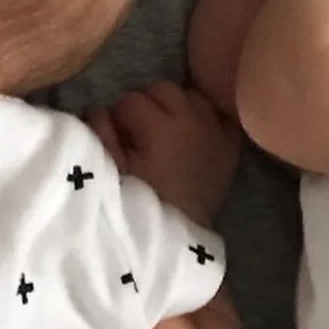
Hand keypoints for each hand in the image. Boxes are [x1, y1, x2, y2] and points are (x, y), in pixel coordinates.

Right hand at [88, 82, 240, 225]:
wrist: (179, 238)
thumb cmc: (140, 205)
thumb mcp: (112, 171)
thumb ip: (101, 134)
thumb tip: (98, 109)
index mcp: (161, 127)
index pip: (131, 101)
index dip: (117, 115)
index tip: (115, 134)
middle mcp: (193, 121)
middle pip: (164, 89)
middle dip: (146, 103)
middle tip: (138, 129)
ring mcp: (216, 131)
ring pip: (193, 96)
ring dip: (175, 106)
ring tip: (165, 129)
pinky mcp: (230, 146)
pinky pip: (220, 115)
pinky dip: (206, 117)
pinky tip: (193, 131)